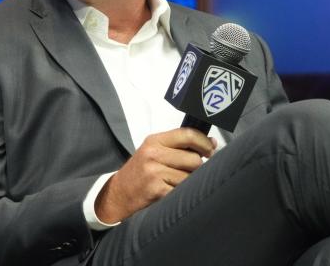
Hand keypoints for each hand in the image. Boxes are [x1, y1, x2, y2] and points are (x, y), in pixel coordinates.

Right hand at [94, 128, 215, 223]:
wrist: (118, 194)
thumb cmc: (138, 173)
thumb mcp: (152, 151)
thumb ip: (177, 146)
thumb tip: (211, 144)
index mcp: (154, 141)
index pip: (187, 134)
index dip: (204, 142)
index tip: (210, 148)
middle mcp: (153, 154)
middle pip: (194, 159)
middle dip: (196, 168)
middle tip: (188, 171)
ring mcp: (154, 172)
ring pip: (191, 177)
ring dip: (189, 183)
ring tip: (175, 183)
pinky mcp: (157, 190)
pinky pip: (182, 191)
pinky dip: (180, 194)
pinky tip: (170, 192)